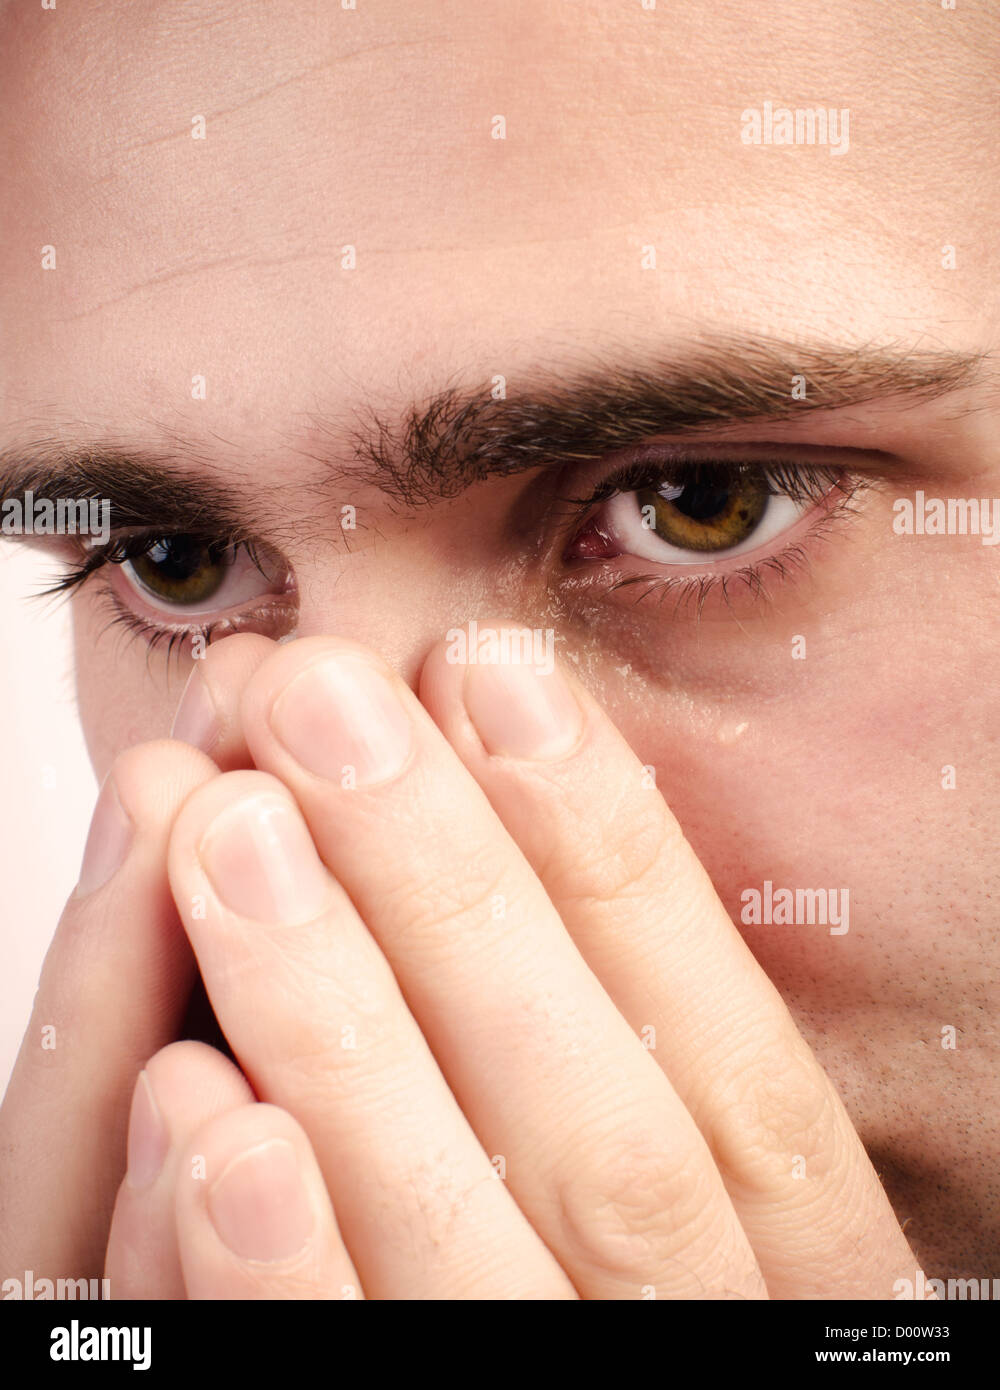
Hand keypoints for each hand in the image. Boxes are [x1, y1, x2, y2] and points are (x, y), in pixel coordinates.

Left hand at [9, 624, 924, 1297]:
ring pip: (470, 1256)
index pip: (742, 1067)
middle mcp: (699, 1344)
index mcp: (798, 1274)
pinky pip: (341, 1382)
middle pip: (606, 1141)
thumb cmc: (597, 1272)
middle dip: (459, 894)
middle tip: (322, 702)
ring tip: (230, 832)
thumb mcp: (670, 1160)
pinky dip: (273, 1265)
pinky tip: (192, 1100)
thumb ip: (612, 1022)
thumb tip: (499, 752)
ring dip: (342, 1034)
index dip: (620, 858)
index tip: (493, 673)